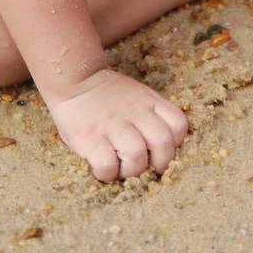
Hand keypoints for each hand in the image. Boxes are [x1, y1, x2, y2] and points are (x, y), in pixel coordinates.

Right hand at [46, 68, 188, 181]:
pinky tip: (102, 167)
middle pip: (162, 142)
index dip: (176, 142)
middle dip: (160, 162)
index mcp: (148, 101)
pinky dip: (107, 173)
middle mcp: (134, 112)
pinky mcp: (90, 138)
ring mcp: (112, 124)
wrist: (74, 79)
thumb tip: (163, 146)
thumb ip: (151, 113)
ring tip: (121, 167)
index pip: (178, 123)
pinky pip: (107, 164)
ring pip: (136, 156)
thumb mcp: (136, 95)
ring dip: (132, 170)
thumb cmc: (107, 94)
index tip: (162, 149)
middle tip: (148, 167)